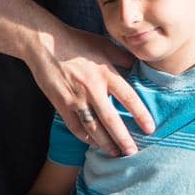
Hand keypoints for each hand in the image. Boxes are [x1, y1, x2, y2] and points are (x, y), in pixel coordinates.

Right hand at [26, 25, 154, 156]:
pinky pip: (74, 126)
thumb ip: (123, 57)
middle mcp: (92, 88)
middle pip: (110, 120)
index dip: (141, 115)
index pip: (129, 98)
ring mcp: (75, 98)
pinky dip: (84, 137)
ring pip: (92, 127)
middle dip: (122, 139)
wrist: (45, 43)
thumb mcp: (105, 44)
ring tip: (115, 153)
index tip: (150, 129)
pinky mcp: (60, 103)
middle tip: (132, 152)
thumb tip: (139, 66)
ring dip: (104, 143)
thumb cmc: (78, 42)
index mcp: (106, 73)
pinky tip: (93, 143)